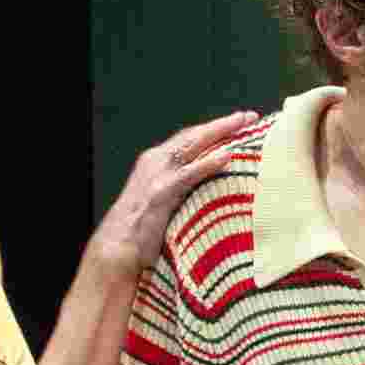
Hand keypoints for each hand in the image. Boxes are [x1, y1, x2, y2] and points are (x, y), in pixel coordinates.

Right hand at [88, 110, 264, 270]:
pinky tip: (227, 155)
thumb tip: (211, 187)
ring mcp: (157, 176)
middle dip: (222, 124)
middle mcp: (155, 162)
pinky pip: (189, 174)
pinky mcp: (160, 193)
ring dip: (220, 132)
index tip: (238, 122)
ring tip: (244, 124)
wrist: (115, 248)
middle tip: (249, 116)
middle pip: (193, 136)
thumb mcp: (163, 200)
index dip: (213, 129)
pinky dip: (208, 163)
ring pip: (193, 146)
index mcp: (156, 162)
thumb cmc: (141, 230)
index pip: (188, 139)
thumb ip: (182, 188)